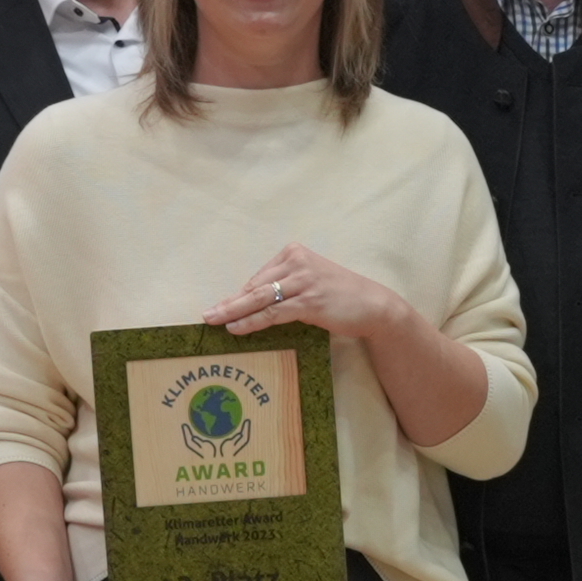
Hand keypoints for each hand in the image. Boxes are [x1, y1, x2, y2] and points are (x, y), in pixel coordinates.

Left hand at [203, 245, 409, 342]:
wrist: (373, 305)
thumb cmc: (341, 295)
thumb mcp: (310, 282)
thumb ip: (285, 286)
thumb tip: (251, 302)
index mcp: (294, 253)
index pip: (259, 277)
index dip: (238, 295)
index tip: (221, 307)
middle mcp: (296, 262)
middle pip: (255, 286)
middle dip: (229, 302)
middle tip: (207, 314)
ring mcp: (303, 281)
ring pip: (260, 299)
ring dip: (234, 312)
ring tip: (215, 321)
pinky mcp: (309, 301)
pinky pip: (273, 312)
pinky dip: (252, 321)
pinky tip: (237, 327)